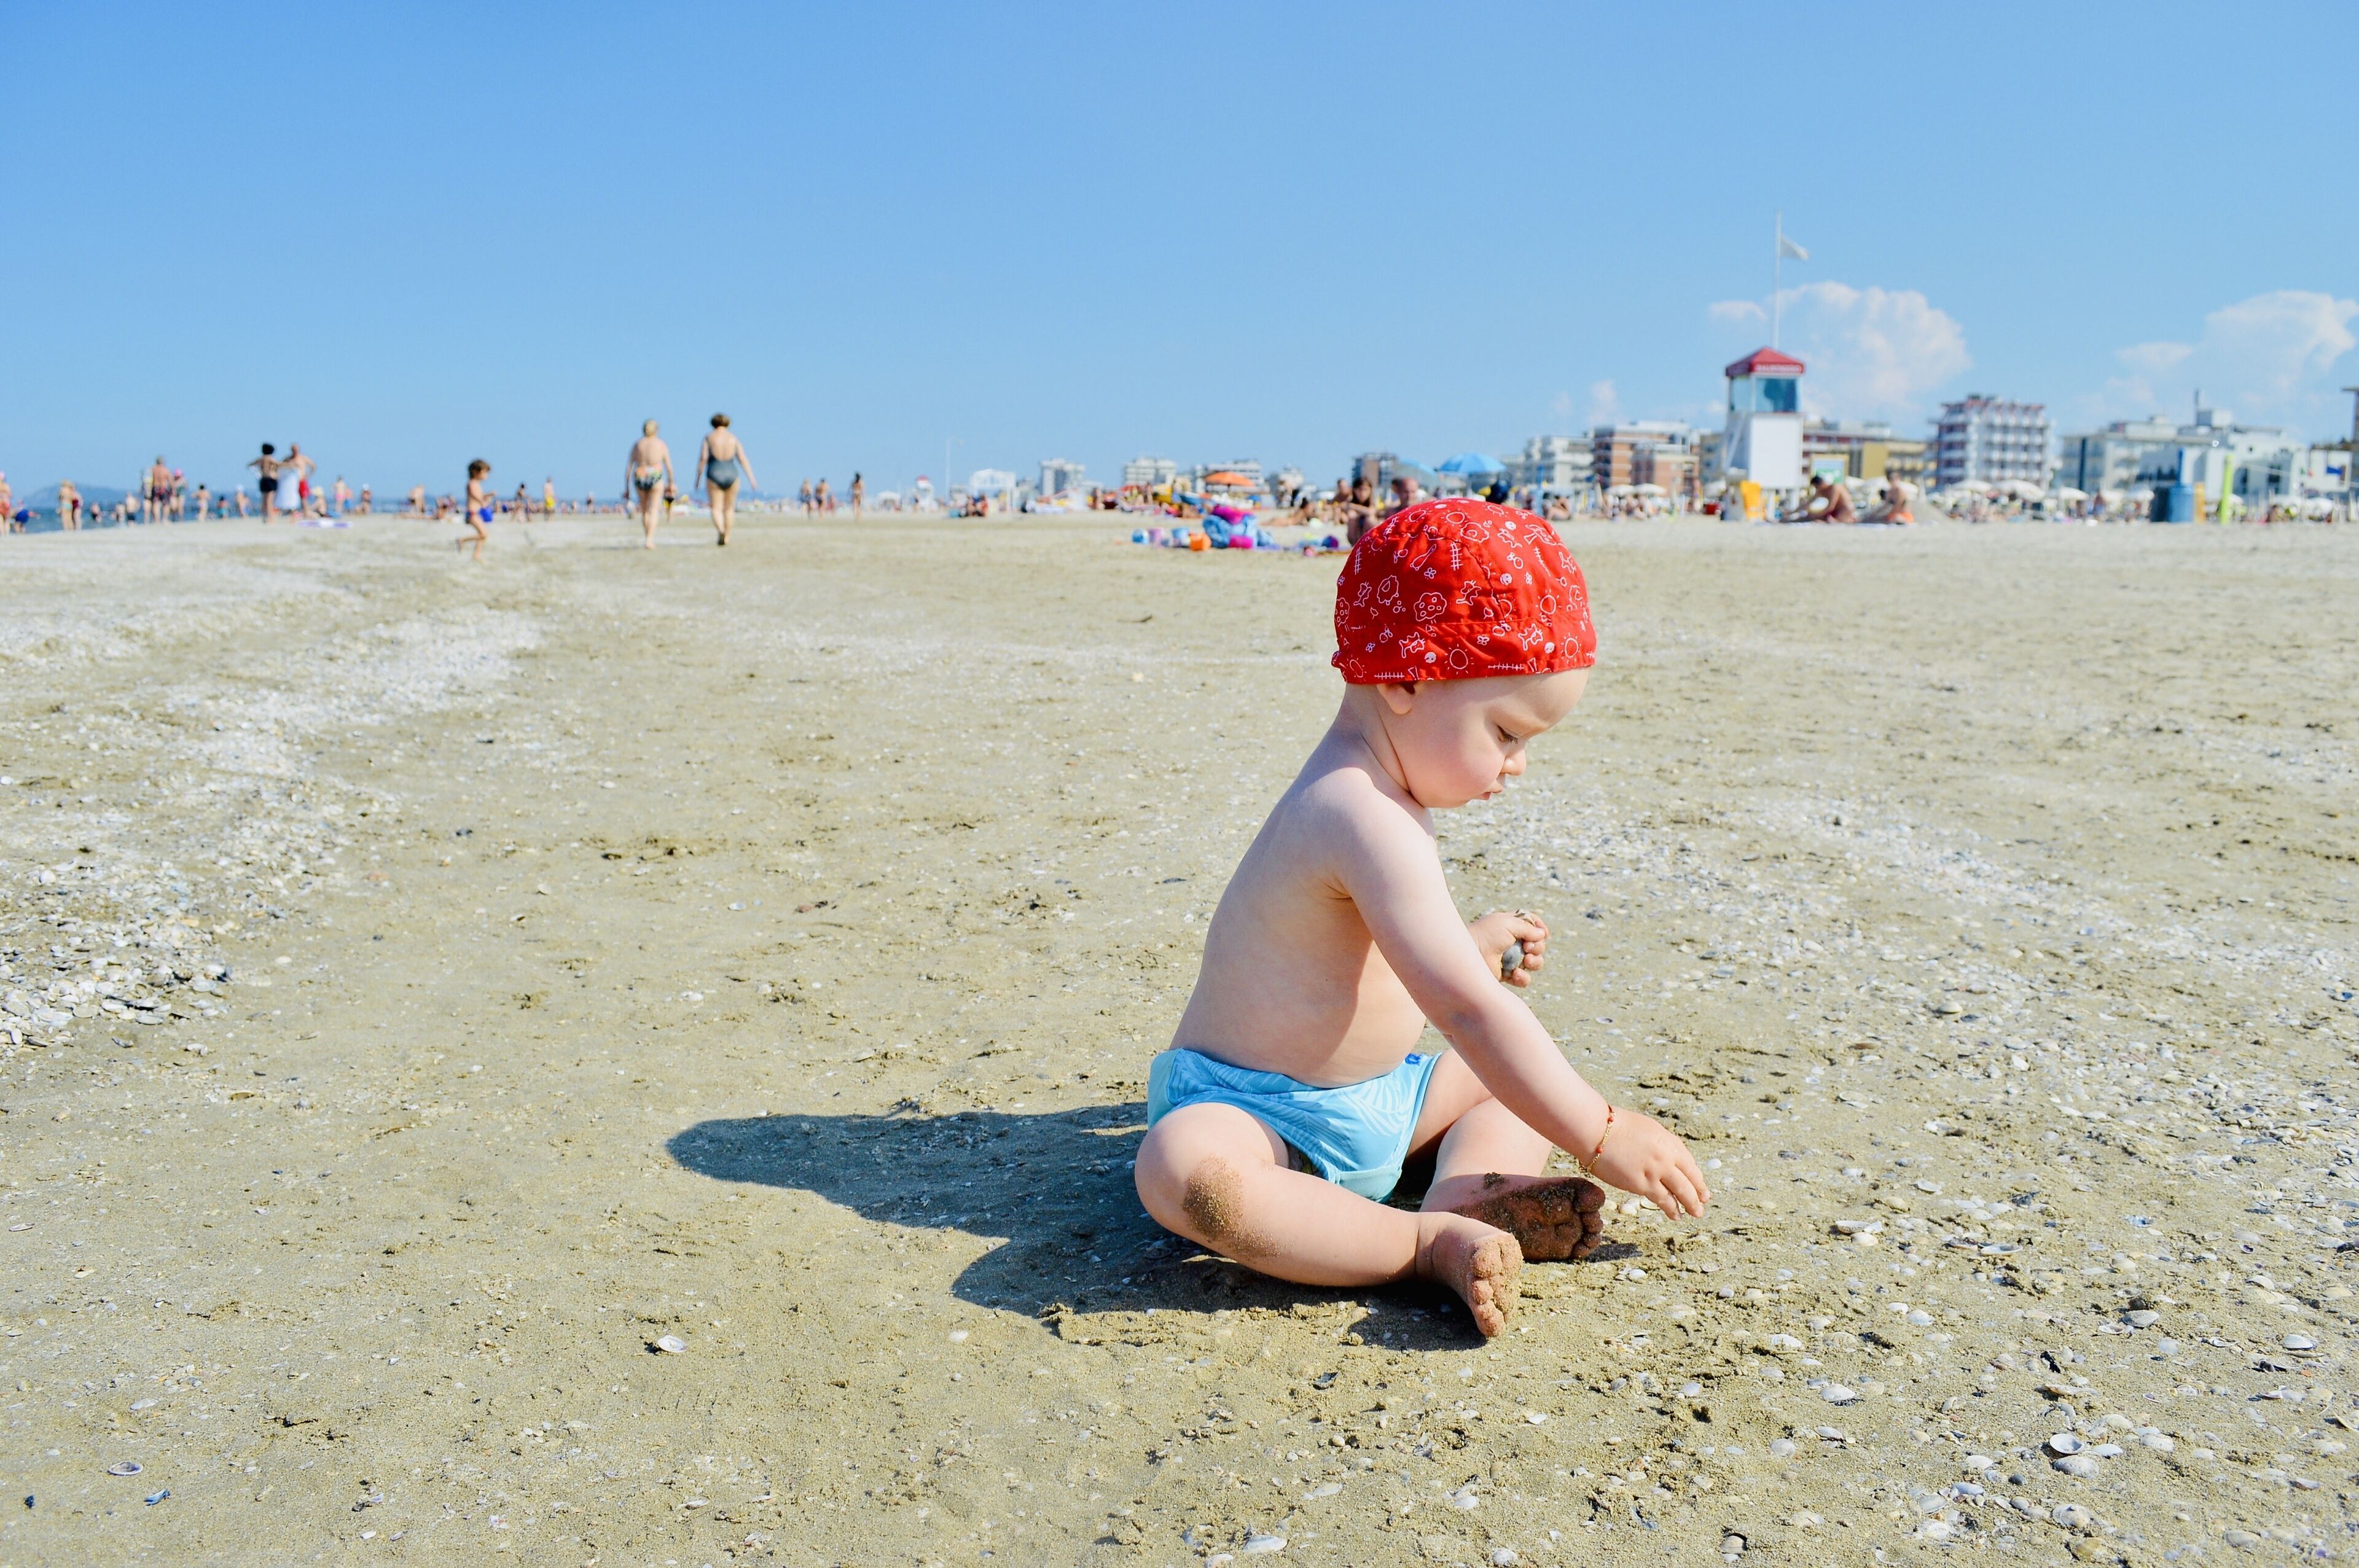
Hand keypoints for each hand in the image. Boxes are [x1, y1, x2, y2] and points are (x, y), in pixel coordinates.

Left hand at [1467, 909, 1547, 987]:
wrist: (1470, 953)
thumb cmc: (1486, 934)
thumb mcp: (1508, 924)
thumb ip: (1528, 928)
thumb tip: (1542, 934)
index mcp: (1512, 926)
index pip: (1532, 925)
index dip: (1540, 929)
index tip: (1544, 934)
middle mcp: (1513, 942)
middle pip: (1538, 945)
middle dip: (1538, 947)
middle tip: (1527, 948)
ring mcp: (1511, 959)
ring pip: (1535, 963)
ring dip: (1535, 962)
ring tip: (1526, 961)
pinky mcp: (1507, 975)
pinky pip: (1524, 979)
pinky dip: (1523, 977)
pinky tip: (1516, 973)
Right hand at [1585, 1108, 1711, 1218]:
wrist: (1596, 1130)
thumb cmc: (1615, 1126)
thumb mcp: (1647, 1129)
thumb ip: (1660, 1145)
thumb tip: (1667, 1159)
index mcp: (1668, 1142)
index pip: (1689, 1164)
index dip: (1697, 1178)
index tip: (1701, 1186)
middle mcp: (1666, 1157)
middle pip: (1689, 1180)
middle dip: (1698, 1194)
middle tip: (1703, 1203)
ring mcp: (1654, 1172)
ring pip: (1679, 1193)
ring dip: (1689, 1205)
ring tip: (1695, 1213)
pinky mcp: (1640, 1184)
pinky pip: (1660, 1199)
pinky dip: (1670, 1208)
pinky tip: (1674, 1214)